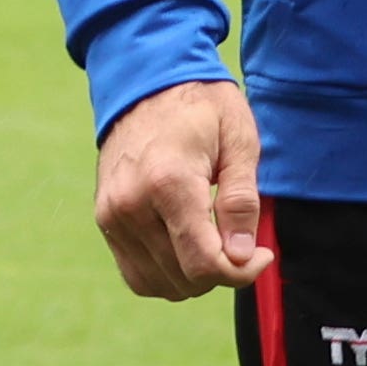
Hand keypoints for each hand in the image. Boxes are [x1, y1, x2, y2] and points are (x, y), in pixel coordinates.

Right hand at [93, 79, 273, 299]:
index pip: (203, 263)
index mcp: (168, 181)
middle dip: (222, 272)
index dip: (241, 272)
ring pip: (160, 285)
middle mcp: (131, 204)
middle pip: (184, 279)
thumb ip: (241, 201)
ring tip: (213, 241)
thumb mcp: (238, 140)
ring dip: (195, 278)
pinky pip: (138, 275)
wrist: (144, 80)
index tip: (261, 254)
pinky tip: (187, 247)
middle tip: (241, 242)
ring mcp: (112, 214)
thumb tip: (241, 256)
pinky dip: (167, 275)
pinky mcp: (104, 219)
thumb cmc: (200, 105)